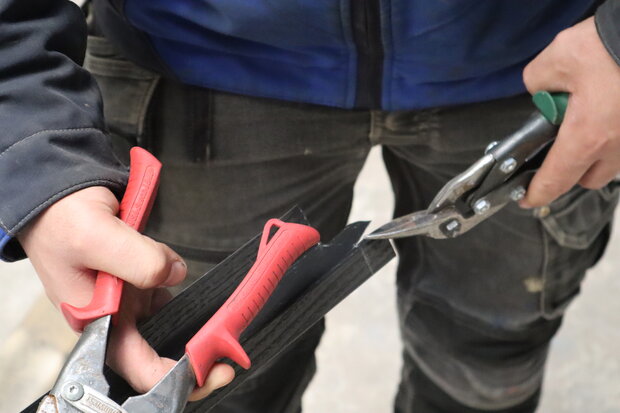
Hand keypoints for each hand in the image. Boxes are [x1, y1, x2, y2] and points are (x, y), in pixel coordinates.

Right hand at [18, 186, 233, 399]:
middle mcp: (113, 317)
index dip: (178, 376)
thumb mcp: (95, 238)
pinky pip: (164, 289)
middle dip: (194, 351)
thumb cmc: (59, 221)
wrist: (55, 197)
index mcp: (98, 323)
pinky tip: (180, 270)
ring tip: (218, 314)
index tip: (211, 367)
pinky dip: (176, 280)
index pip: (140, 368)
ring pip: (165, 318)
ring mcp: (125, 299)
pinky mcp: (135, 280)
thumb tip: (175, 274)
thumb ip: (139, 261)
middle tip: (225, 343)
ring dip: (190, 316)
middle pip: (158, 350)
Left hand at [521, 17, 619, 206]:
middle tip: (556, 147)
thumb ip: (538, 82)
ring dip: (595, 152)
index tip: (526, 199)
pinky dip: (613, 134)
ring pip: (612, 162)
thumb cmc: (613, 44)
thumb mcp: (558, 57)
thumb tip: (542, 91)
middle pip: (588, 178)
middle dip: (570, 171)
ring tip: (584, 122)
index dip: (537, 194)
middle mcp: (618, 146)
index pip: (556, 180)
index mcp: (588, 136)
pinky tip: (606, 110)